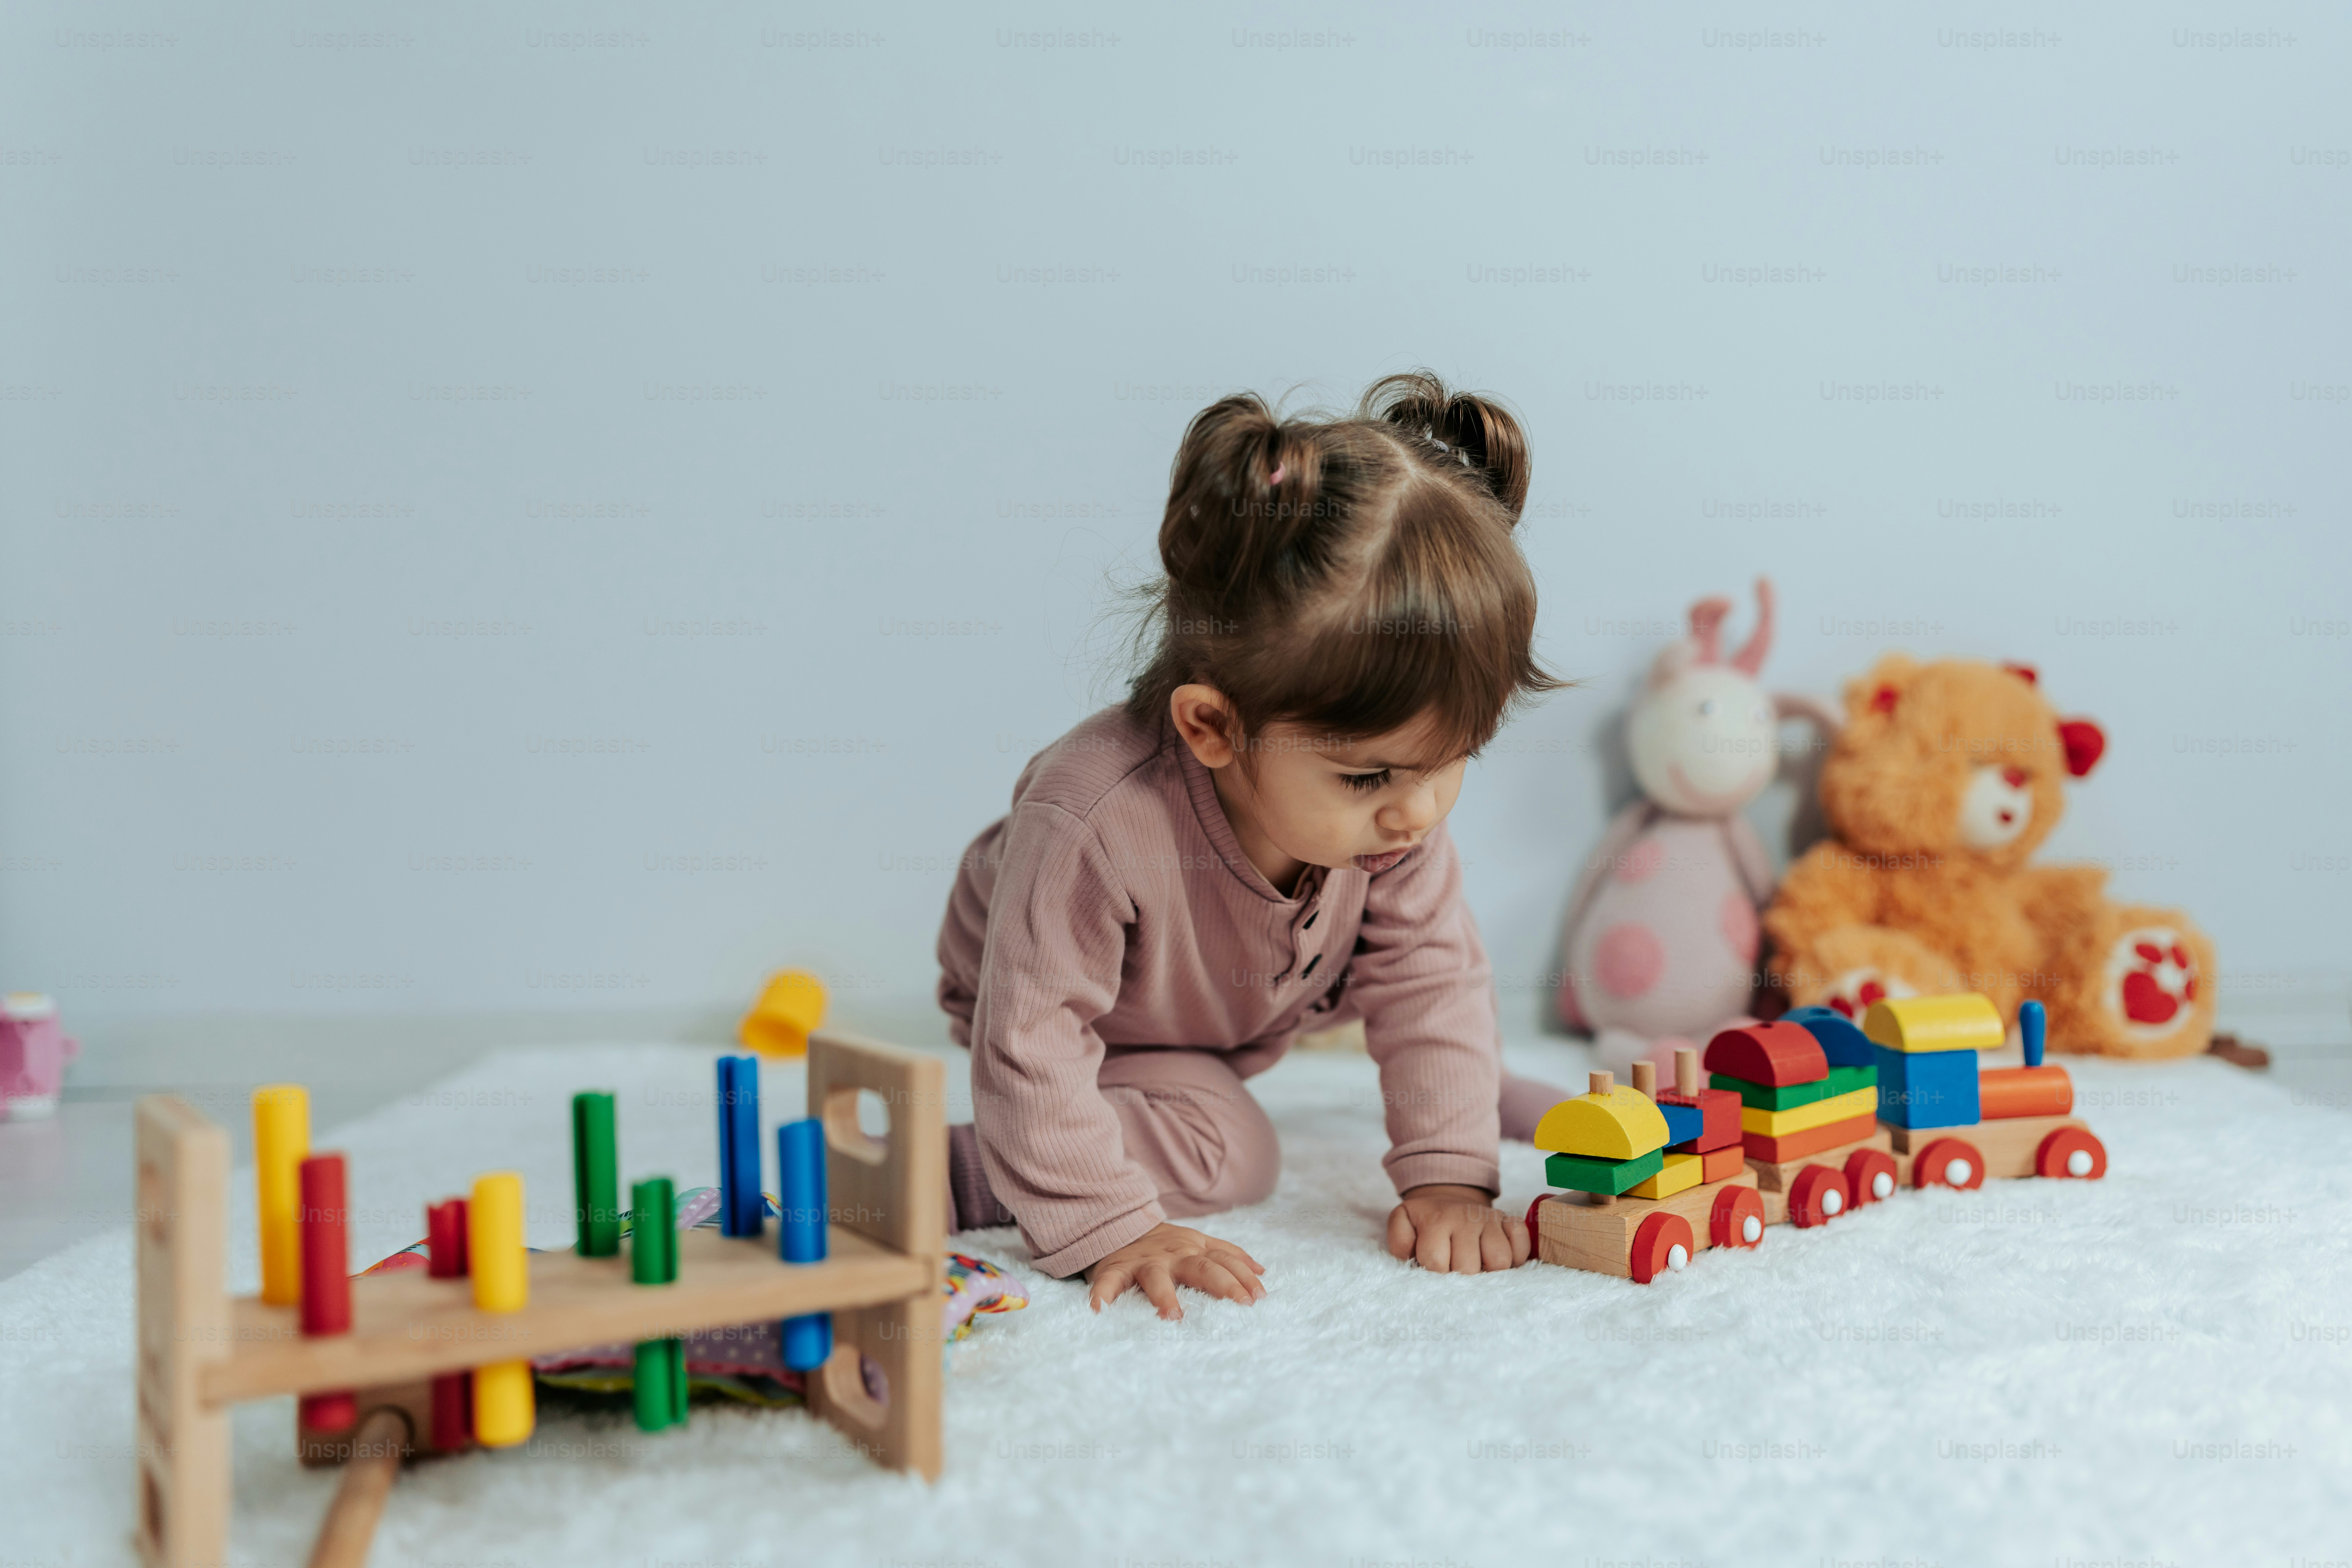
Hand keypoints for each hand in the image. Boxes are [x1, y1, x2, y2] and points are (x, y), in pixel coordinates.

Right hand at [1086, 1222, 1266, 1319]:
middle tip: (1241, 1305)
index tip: (1260, 1297)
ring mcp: (1143, 1262)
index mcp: (1194, 1249)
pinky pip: (1108, 1283)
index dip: (1243, 1277)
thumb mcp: (1198, 1242)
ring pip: (1156, 1277)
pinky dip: (1103, 1296)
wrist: (1118, 1224)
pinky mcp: (1114, 1270)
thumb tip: (1261, 1271)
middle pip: (1201, 1268)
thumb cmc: (1164, 1245)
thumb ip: (1227, 1254)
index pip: (1224, 1261)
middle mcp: (1173, 1255)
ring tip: (1173, 1315)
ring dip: (1164, 1295)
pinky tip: (1099, 1311)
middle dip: (1222, 1284)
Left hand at [1385, 1183, 1528, 1273]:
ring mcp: (1492, 1220)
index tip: (1435, 1266)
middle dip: (1460, 1274)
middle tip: (1456, 1266)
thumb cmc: (1426, 1219)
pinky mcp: (1512, 1222)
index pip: (1436, 1263)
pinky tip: (1496, 1255)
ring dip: (1489, 1269)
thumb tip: (1412, 1257)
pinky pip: (1523, 1247)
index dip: (1435, 1272)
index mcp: (1437, 1220)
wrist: (1449, 1197)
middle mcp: (1467, 1219)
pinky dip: (1516, 1257)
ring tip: (1477, 1264)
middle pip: (1469, 1267)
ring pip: (1500, 1261)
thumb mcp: (1403, 1222)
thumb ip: (1399, 1240)